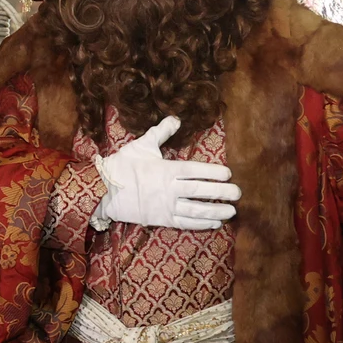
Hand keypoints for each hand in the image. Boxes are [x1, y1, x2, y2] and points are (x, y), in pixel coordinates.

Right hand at [96, 116, 239, 230]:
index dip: (214, 172)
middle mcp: (170, 189)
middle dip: (222, 192)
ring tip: (231, 211)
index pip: (196, 171)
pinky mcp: (162, 219)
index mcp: (167, 170)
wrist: (103, 190)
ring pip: (197, 210)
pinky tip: (214, 223)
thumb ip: (161, 132)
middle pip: (201, 191)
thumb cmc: (123, 165)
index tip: (228, 173)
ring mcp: (166, 206)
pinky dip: (201, 224)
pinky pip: (185, 223)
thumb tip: (176, 118)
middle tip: (238, 193)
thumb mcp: (142, 145)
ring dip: (216, 211)